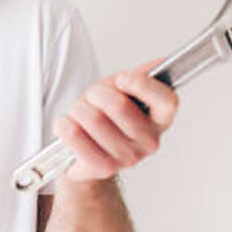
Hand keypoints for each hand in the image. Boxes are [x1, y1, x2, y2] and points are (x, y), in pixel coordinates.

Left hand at [56, 58, 178, 182]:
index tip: (122, 79)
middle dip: (96, 93)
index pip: (166, 100)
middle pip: (118, 104)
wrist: (84, 155)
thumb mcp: (122, 92)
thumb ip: (139, 77)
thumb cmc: (106, 119)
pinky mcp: (103, 168)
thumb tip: (159, 63)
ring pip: (92, 117)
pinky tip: (69, 125)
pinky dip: (64, 124)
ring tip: (80, 115)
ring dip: (77, 109)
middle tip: (92, 98)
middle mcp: (149, 142)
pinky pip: (74, 135)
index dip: (142, 85)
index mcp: (160, 120)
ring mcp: (128, 158)